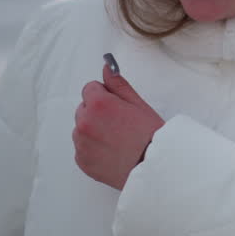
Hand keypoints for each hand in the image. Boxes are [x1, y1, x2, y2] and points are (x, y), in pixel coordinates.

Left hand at [73, 63, 164, 190]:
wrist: (153, 167)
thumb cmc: (151, 135)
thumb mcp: (138, 104)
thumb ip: (118, 84)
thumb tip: (106, 67)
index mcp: (98, 104)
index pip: (90, 88)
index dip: (106, 96)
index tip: (118, 107)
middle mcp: (84, 122)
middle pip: (84, 108)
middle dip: (97, 112)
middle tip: (120, 124)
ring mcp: (81, 143)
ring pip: (81, 128)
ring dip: (93, 130)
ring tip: (116, 140)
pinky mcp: (81, 161)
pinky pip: (82, 148)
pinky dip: (92, 148)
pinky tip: (111, 152)